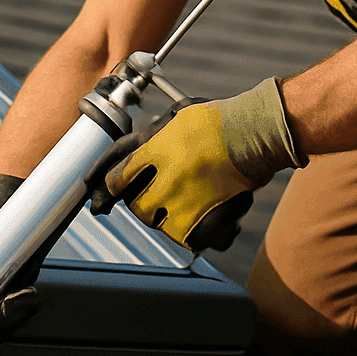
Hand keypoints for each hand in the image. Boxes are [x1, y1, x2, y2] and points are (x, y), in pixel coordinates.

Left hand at [90, 78, 303, 251]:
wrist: (257, 129)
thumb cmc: (219, 119)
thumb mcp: (178, 113)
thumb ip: (153, 135)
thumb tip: (133, 153)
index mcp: (154, 147)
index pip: (116, 176)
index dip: (104, 191)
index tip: (99, 202)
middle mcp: (165, 176)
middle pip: (137, 206)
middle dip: (143, 204)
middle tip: (161, 197)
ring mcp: (186, 201)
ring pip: (161, 226)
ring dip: (173, 219)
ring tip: (193, 203)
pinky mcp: (208, 220)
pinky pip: (195, 241)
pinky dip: (206, 235)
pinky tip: (217, 219)